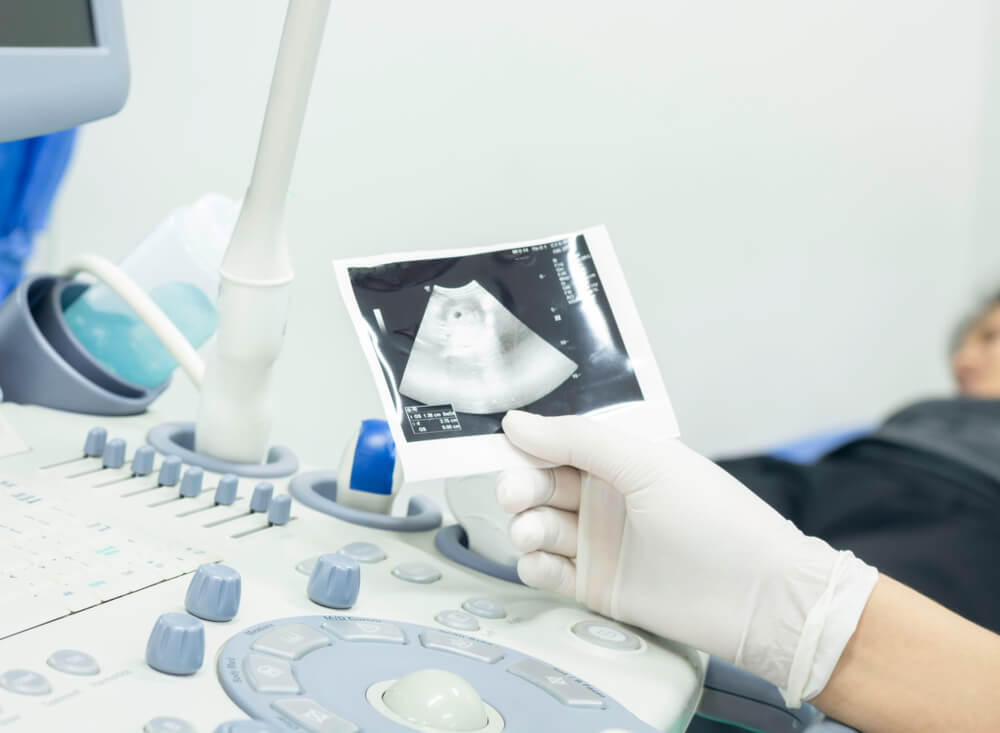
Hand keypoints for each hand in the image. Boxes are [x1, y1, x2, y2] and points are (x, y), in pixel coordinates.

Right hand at [497, 411, 877, 705]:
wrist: (756, 599)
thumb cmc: (714, 521)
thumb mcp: (647, 464)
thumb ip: (579, 440)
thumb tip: (517, 422)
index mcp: (621, 459)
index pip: (559, 443)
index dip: (528, 443)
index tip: (500, 443)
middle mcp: (606, 498)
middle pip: (541, 485)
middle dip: (521, 486)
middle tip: (514, 494)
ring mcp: (600, 543)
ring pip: (539, 526)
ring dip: (525, 526)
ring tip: (531, 534)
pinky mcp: (596, 586)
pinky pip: (547, 571)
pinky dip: (534, 565)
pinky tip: (541, 562)